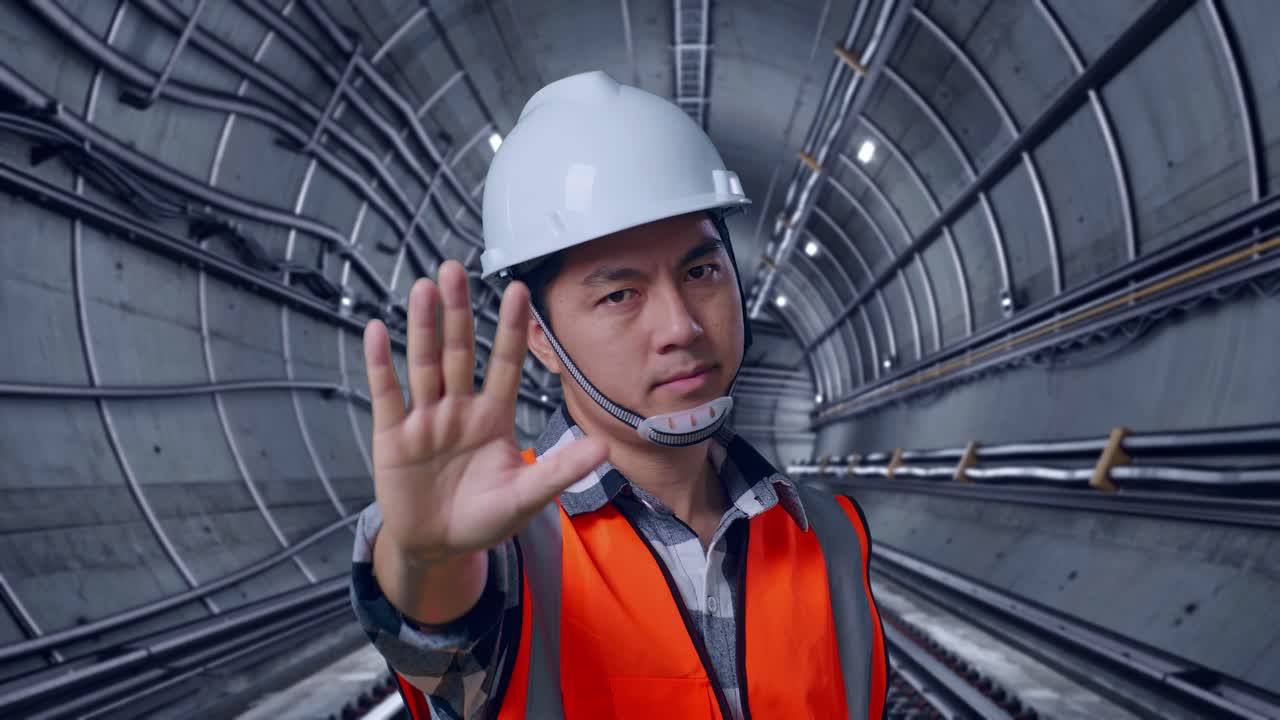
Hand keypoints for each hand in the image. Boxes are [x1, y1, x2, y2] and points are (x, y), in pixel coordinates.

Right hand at [362, 260, 606, 564]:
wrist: (438, 548)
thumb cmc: (484, 519)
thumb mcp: (526, 498)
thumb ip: (559, 471)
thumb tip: (604, 447)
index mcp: (492, 417)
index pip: (503, 364)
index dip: (510, 329)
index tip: (519, 290)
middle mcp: (458, 409)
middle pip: (458, 352)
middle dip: (458, 312)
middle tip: (457, 269)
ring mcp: (424, 419)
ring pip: (424, 364)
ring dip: (423, 327)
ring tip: (425, 288)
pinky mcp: (392, 436)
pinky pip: (386, 394)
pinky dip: (380, 364)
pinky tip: (378, 330)